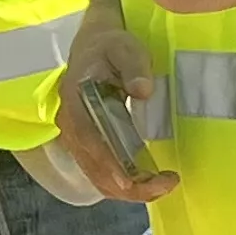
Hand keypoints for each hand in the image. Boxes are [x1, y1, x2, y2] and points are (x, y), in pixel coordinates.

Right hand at [51, 2, 174, 202]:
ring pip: (97, 176)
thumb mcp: (125, 47)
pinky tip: (148, 180)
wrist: (93, 46)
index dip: (108, 163)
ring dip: (128, 189)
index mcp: (75, 100)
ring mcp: (75, 138)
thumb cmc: (110, 46)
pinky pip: (100, 173)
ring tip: (163, 185)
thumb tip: (143, 91)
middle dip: (128, 185)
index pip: (88, 139)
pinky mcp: (86, 145)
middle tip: (166, 185)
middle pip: (93, 167)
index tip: (132, 180)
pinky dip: (124, 183)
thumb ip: (134, 66)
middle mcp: (69, 124)